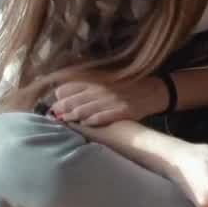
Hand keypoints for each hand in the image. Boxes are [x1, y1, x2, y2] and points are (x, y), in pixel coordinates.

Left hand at [51, 78, 168, 125]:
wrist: (153, 91)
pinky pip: (102, 117)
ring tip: (66, 122)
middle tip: (56, 117)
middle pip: (72, 101)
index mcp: (95, 82)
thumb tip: (59, 97)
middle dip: (61, 111)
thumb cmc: (126, 89)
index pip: (67, 89)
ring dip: (72, 118)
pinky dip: (92, 121)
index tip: (54, 107)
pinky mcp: (123, 110)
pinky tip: (86, 124)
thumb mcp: (105, 83)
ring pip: (84, 110)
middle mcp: (101, 89)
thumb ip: (85, 89)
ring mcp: (112, 100)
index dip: (58, 99)